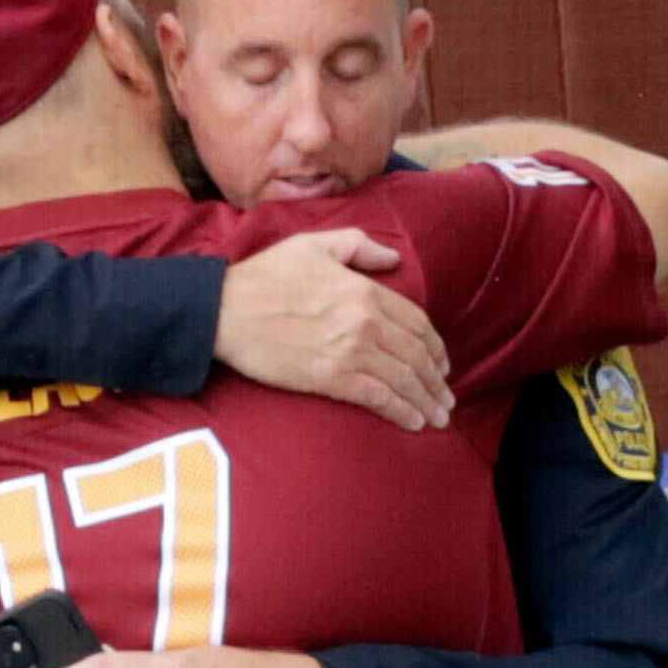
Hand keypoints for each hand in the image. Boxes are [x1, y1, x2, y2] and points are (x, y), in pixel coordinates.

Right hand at [212, 230, 448, 429]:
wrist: (222, 310)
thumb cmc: (262, 276)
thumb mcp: (310, 245)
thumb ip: (356, 246)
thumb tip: (393, 257)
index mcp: (363, 290)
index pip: (416, 322)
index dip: (434, 346)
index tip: (440, 363)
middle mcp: (364, 321)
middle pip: (417, 355)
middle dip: (436, 380)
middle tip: (444, 397)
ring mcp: (350, 351)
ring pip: (405, 379)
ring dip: (426, 401)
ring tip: (437, 416)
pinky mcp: (332, 378)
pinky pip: (380, 398)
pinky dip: (402, 412)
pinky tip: (413, 422)